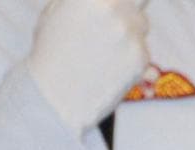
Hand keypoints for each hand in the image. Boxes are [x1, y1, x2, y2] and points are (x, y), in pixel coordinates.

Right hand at [26, 0, 149, 133]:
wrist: (54, 95)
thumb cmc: (50, 52)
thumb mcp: (57, 11)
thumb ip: (83, 1)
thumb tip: (102, 2)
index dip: (118, 5)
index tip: (117, 11)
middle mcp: (115, 10)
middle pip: (136, 6)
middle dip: (127, 17)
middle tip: (111, 34)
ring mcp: (130, 34)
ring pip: (141, 29)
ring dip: (130, 37)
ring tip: (103, 54)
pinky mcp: (141, 58)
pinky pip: (144, 52)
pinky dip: (132, 60)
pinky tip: (110, 69)